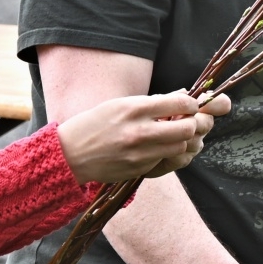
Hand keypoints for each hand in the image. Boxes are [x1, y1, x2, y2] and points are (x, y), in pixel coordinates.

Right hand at [57, 92, 230, 183]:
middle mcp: (139, 131)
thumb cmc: (95, 124)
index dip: (191, 104)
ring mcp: (140, 153)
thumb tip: (184, 93)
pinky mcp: (139, 170)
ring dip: (181, 140)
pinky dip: (166, 153)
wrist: (70, 154)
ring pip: (180, 147)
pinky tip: (157, 148)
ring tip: (172, 135)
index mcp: (134, 108)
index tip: (189, 105)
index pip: (180, 103)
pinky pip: (165, 160)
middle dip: (192, 123)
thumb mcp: (120, 104)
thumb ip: (153, 101)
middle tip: (186, 121)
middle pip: (187, 128)